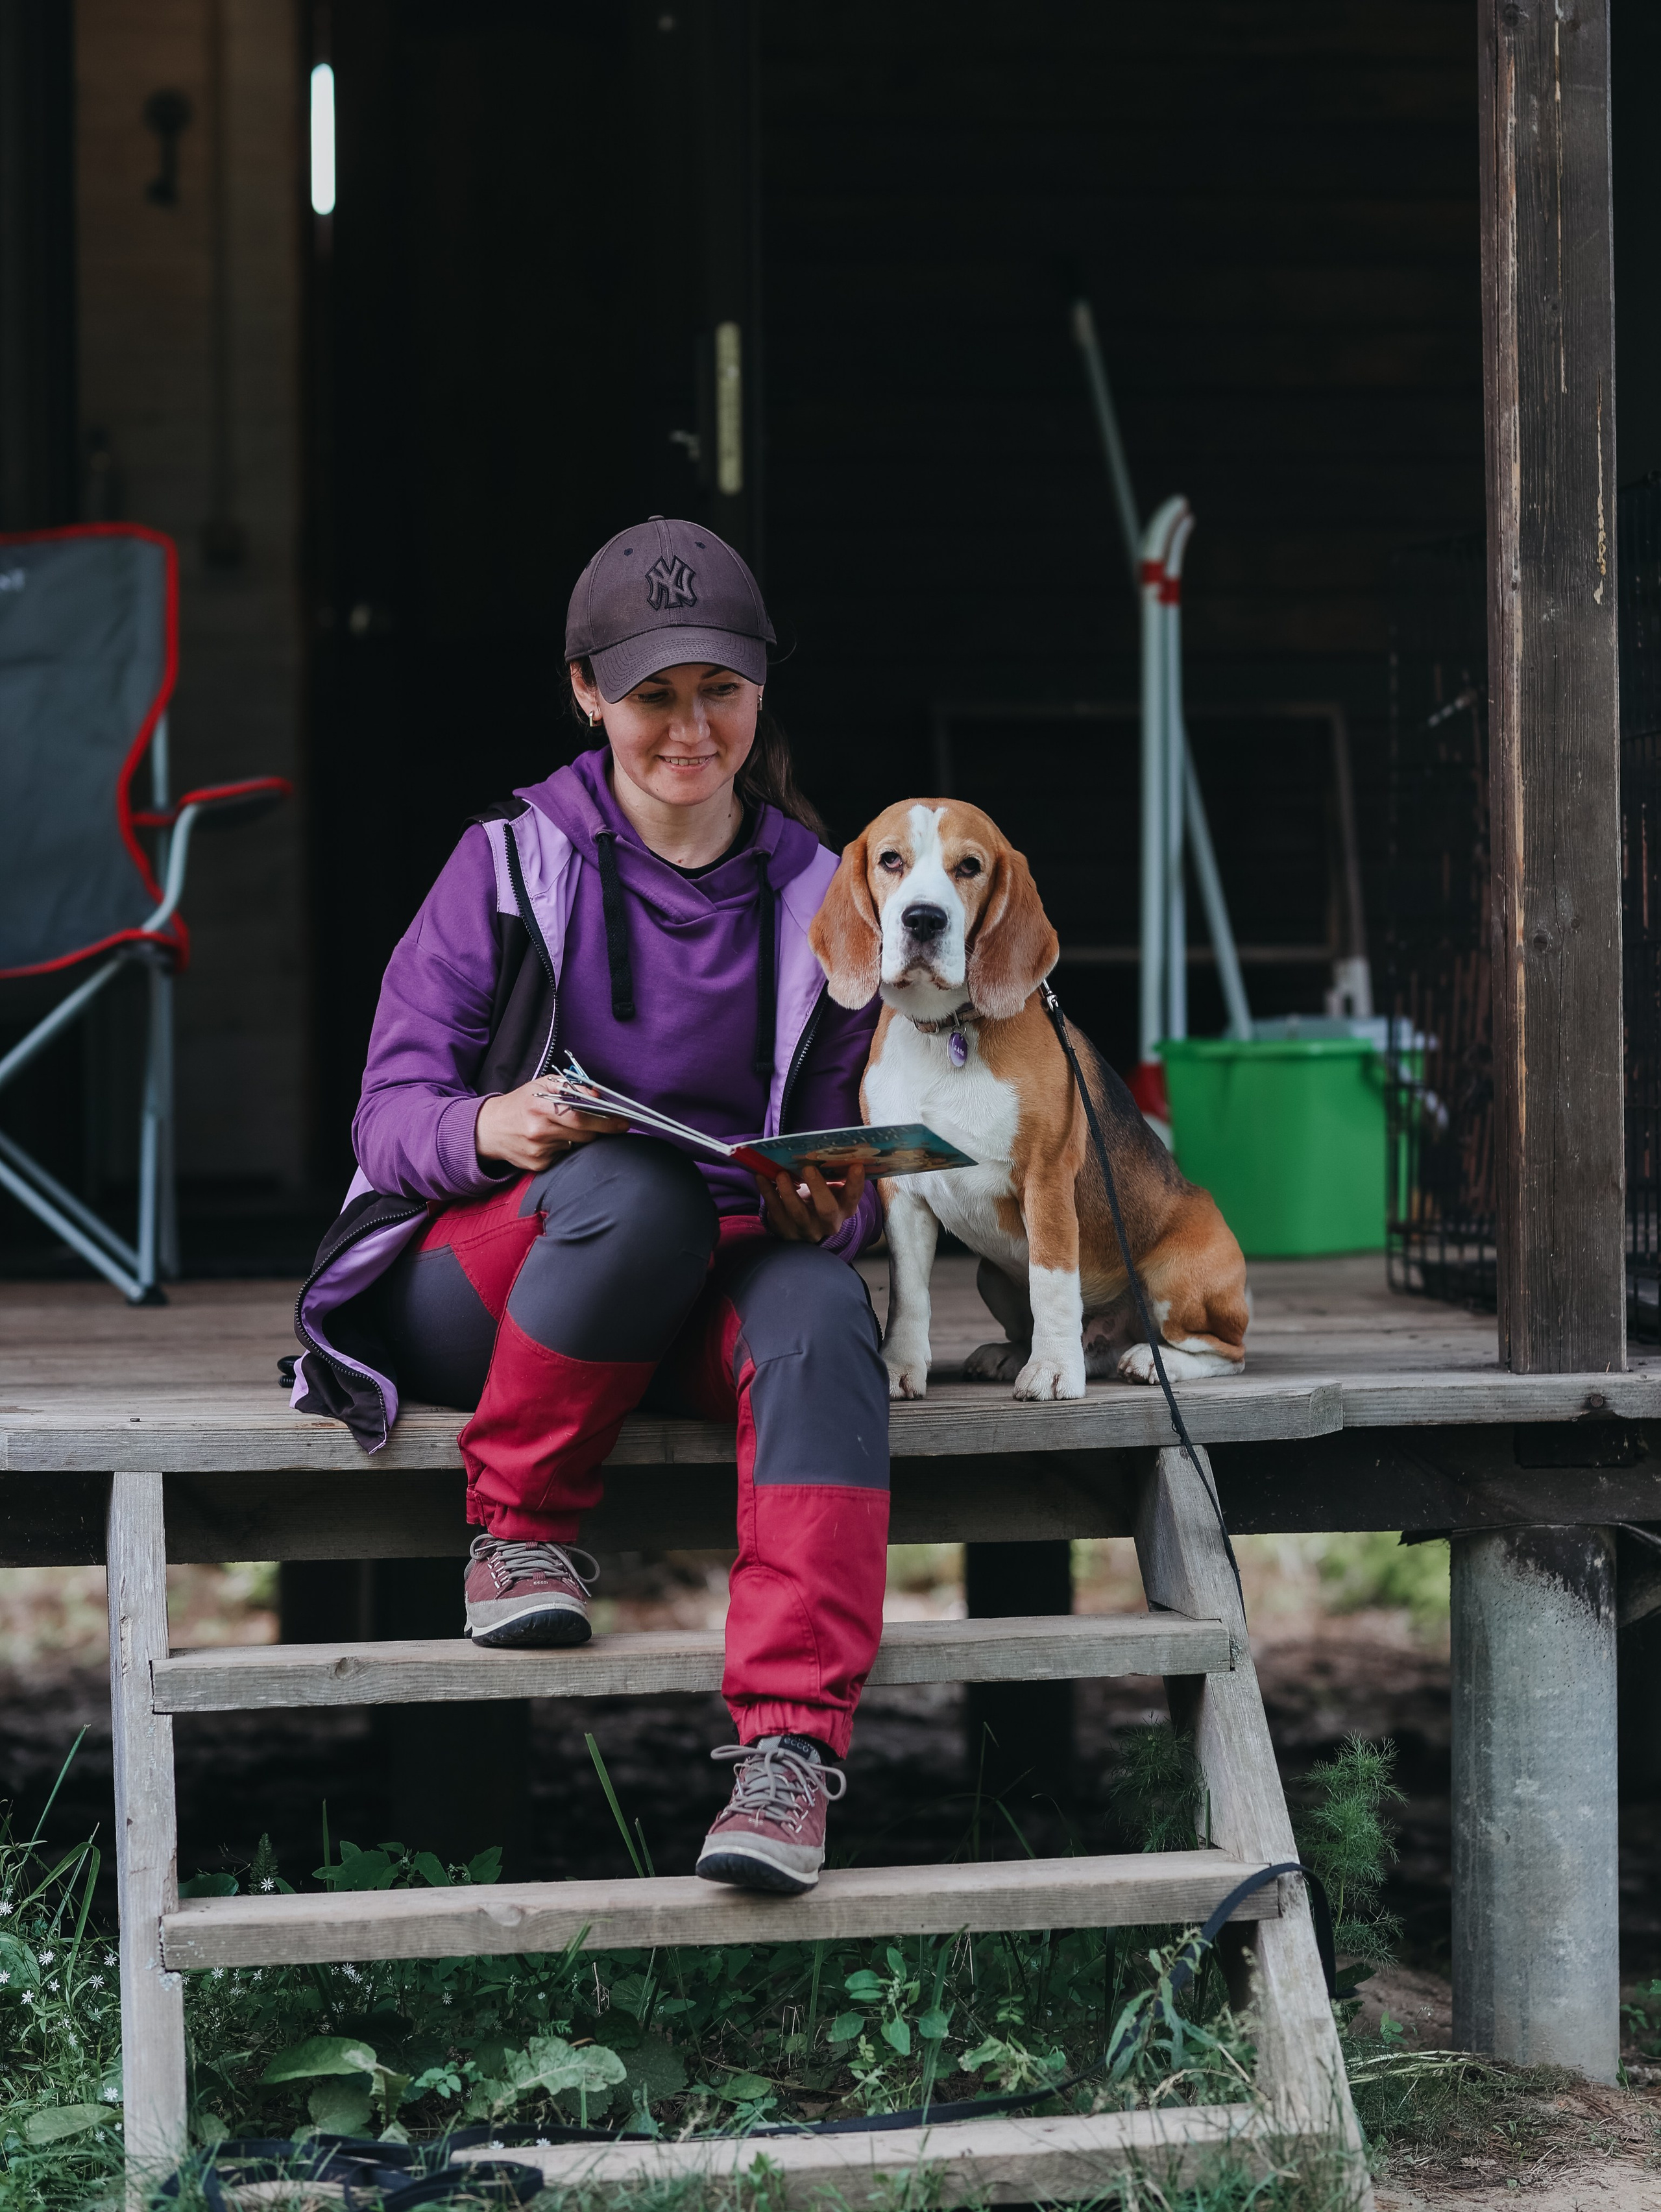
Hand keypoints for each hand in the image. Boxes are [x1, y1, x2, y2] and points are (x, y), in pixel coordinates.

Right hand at [474, 1082, 618, 1172]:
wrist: (489, 1129)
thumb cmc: (520, 1103)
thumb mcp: (542, 1085)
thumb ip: (571, 1087)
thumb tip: (598, 1095)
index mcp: (540, 1107)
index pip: (581, 1117)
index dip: (606, 1121)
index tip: (623, 1122)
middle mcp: (539, 1131)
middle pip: (585, 1134)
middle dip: (598, 1129)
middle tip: (607, 1124)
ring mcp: (539, 1151)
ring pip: (576, 1146)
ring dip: (579, 1137)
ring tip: (564, 1128)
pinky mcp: (538, 1166)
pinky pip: (564, 1156)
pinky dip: (565, 1148)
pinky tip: (551, 1141)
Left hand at [758, 1161, 866, 1243]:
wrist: (804, 1225)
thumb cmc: (820, 1198)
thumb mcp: (831, 1190)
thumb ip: (831, 1174)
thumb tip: (823, 1146)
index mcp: (844, 1208)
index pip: (852, 1197)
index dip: (856, 1183)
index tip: (856, 1165)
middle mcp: (827, 1222)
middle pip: (826, 1209)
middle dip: (818, 1188)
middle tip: (809, 1168)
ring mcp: (806, 1228)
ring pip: (797, 1213)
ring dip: (788, 1192)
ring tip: (780, 1173)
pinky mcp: (785, 1229)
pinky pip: (774, 1211)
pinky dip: (767, 1192)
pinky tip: (761, 1175)